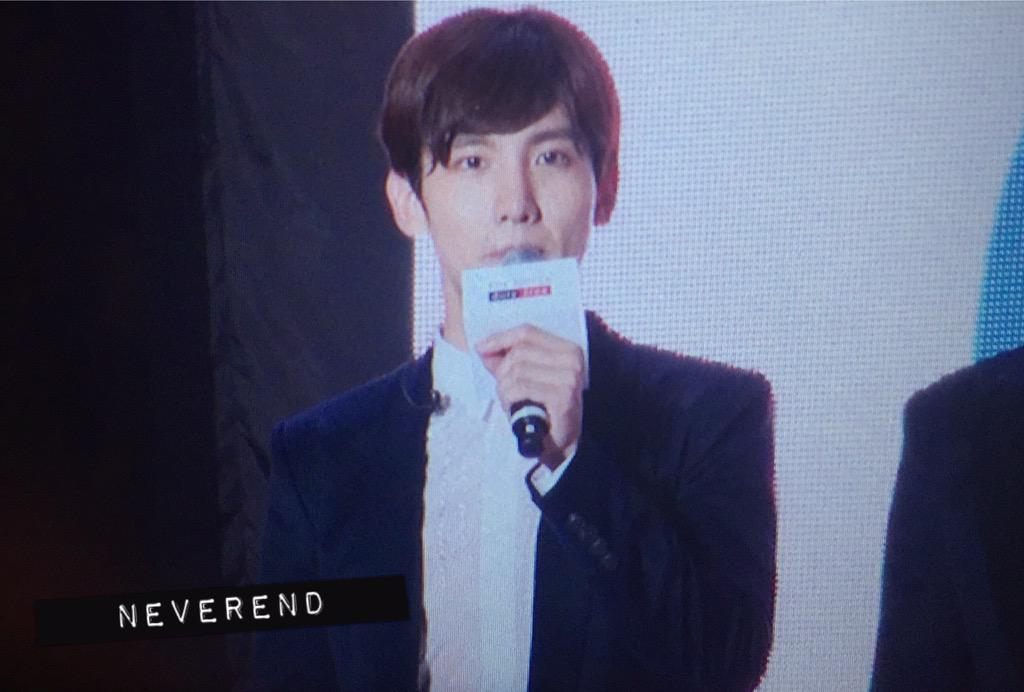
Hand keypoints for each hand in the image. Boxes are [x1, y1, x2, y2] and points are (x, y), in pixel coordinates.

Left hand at [476, 324, 584, 469]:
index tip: (481, 348)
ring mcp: (569, 378)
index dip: (500, 338)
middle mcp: (572, 360)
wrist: (561, 442)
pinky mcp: (562, 396)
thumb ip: (506, 361)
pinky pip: (521, 387)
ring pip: (517, 370)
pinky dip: (510, 398)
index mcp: (568, 349)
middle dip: (502, 371)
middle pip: (519, 352)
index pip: (527, 332)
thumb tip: (483, 348)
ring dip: (505, 388)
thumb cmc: (544, 408)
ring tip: (511, 401)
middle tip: (503, 390)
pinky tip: (515, 407)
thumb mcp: (526, 378)